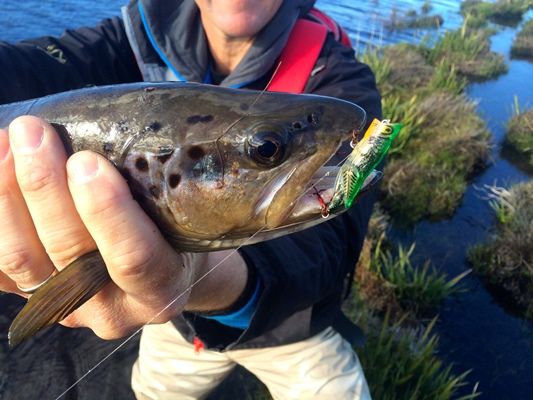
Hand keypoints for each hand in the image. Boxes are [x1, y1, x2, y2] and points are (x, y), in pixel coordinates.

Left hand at [0, 116, 246, 339]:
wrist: (159, 274)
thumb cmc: (176, 236)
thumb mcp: (186, 222)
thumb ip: (159, 196)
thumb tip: (121, 135)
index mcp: (160, 290)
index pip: (134, 258)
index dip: (107, 213)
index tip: (87, 162)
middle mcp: (112, 309)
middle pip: (67, 251)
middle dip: (44, 187)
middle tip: (33, 132)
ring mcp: (67, 308)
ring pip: (20, 260)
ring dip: (6, 196)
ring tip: (6, 140)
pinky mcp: (32, 299)